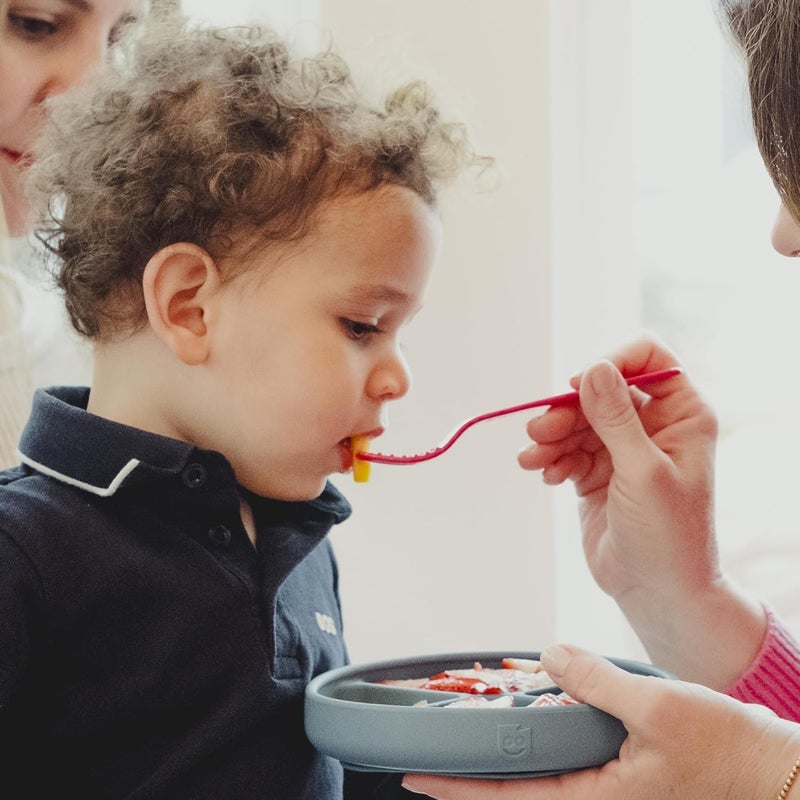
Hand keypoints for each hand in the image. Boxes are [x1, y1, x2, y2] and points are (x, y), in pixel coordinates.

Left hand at [402, 645, 799, 799]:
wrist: (772, 768)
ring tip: (477, 711)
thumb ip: (596, 683)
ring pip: (545, 757)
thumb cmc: (724, 750)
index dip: (459, 788)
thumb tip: (548, 658)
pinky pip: (572, 739)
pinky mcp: (623, 757)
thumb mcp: (656, 710)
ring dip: (512, 734)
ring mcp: (609, 776)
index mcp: (596, 797)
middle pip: (520, 779)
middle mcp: (597, 792)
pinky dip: (549, 718)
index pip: (509, 796)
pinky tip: (539, 694)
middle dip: (475, 761)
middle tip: (432, 743)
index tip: (417, 777)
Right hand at [517, 335, 764, 686]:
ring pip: (577, 420)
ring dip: (551, 436)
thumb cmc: (668, 536)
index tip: (578, 387)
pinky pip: (566, 449)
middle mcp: (653, 425)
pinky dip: (551, 458)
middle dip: (567, 409)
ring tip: (534, 459)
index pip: (647, 359)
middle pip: (599, 391)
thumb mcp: (643, 472)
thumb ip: (616, 419)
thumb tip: (592, 369)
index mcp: (682, 415)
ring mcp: (622, 449)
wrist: (657, 593)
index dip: (611, 364)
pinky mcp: (597, 473)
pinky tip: (545, 474)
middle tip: (539, 432)